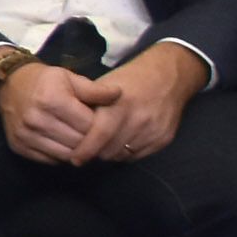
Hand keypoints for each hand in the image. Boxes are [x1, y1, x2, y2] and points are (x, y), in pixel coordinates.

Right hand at [0, 60, 109, 164]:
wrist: (9, 84)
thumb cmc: (45, 81)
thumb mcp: (70, 77)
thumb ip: (95, 90)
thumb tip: (119, 94)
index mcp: (52, 100)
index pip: (89, 126)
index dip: (101, 127)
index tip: (104, 125)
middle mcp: (37, 119)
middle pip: (78, 143)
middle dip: (91, 141)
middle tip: (95, 136)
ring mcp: (26, 135)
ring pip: (66, 156)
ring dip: (78, 152)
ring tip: (82, 142)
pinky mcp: (19, 146)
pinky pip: (50, 160)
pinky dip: (61, 156)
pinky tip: (64, 144)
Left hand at [80, 41, 205, 161]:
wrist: (168, 77)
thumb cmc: (129, 80)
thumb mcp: (104, 85)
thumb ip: (88, 106)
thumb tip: (68, 130)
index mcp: (120, 104)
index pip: (100, 134)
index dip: (85, 150)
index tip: (74, 158)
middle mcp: (139, 119)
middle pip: (110, 150)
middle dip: (95, 153)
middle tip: (87, 150)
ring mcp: (154, 131)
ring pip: (123, 156)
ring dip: (110, 153)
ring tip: (103, 145)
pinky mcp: (164, 139)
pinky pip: (137, 156)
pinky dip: (125, 153)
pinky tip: (120, 142)